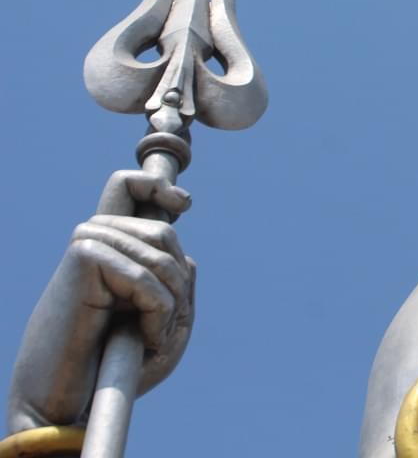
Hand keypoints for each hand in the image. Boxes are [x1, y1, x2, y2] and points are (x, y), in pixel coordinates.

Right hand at [7, 170, 194, 430]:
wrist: (66, 398)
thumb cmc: (116, 363)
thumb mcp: (165, 319)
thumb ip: (180, 283)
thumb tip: (186, 256)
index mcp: (108, 244)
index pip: (126, 187)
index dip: (157, 185)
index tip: (183, 203)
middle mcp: (95, 235)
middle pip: (165, 233)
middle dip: (178, 283)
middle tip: (165, 326)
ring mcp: (88, 242)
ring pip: (163, 257)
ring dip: (172, 305)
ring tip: (154, 338)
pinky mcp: (85, 256)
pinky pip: (148, 279)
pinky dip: (159, 315)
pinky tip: (145, 341)